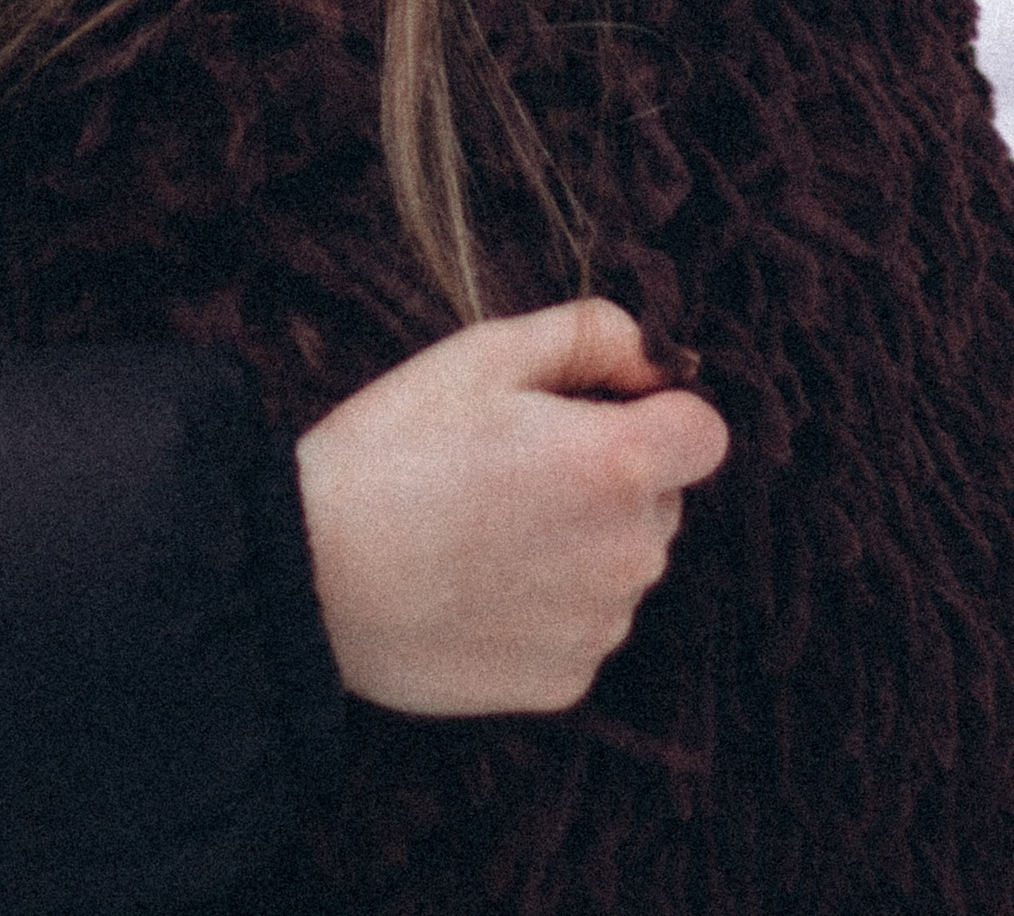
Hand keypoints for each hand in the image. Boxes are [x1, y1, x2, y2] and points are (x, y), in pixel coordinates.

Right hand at [294, 295, 727, 715]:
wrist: (309, 571)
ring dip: (577, 540)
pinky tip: (473, 583)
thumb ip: (593, 333)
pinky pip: (582, 624)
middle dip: (607, 475)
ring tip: (479, 525)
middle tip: (507, 464)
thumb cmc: (393, 447)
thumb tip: (659, 360)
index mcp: (619, 465)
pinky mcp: (565, 682)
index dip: (653, 411)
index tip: (589, 410)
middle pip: (659, 498)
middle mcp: (631, 555)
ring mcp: (601, 627)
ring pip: (619, 562)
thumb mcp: (484, 352)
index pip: (705, 434)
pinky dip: (546, 603)